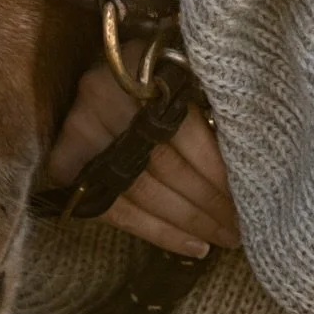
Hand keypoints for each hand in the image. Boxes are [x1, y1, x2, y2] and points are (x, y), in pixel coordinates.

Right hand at [44, 61, 239, 258]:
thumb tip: (244, 160)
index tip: (249, 195)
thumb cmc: (153, 71)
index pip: (183, 131)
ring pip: (141, 193)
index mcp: (138, 67)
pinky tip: (191, 246)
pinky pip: (115, 211)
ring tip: (222, 240)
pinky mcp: (64, 164)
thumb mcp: (179, 68)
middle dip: (208, 203)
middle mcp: (103, 98)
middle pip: (163, 165)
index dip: (216, 169)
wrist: (100, 72)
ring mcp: (79, 132)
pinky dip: (157, 232)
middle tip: (241, 228)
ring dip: (188, 223)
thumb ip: (202, 102)